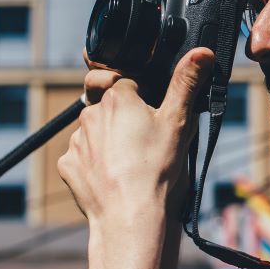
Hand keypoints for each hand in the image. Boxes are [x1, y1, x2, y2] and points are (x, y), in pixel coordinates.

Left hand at [59, 48, 213, 253]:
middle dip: (124, 116)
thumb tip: (201, 52)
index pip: (128, 80)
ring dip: (109, 139)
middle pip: (110, 105)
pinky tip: (114, 176)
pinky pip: (82, 156)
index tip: (154, 112)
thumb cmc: (157, 168)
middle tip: (146, 139)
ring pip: (95, 131)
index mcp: (118, 96)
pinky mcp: (68, 165)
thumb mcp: (179, 121)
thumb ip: (187, 83)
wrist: (130, 216)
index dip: (144, 94)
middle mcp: (91, 113)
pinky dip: (96, 163)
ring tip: (132, 162)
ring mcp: (76, 141)